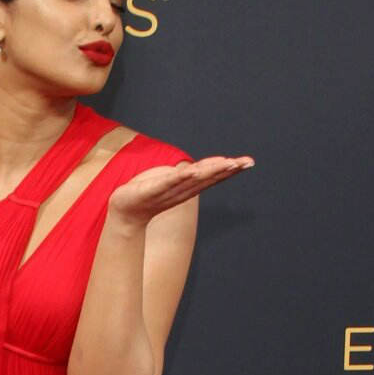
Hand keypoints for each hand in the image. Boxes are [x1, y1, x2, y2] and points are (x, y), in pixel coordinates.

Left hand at [108, 155, 253, 227]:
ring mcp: (168, 190)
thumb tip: (200, 168)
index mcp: (187, 187)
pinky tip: (193, 172)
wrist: (125, 212)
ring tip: (227, 163)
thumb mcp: (170, 183)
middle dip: (227, 170)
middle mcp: (182, 190)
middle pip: (208, 177)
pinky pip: (169, 182)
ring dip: (211, 171)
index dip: (230, 169)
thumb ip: (185, 176)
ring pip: (193, 179)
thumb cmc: (146, 196)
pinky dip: (181, 177)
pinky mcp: (153, 190)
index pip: (212, 176)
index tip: (248, 163)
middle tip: (245, 163)